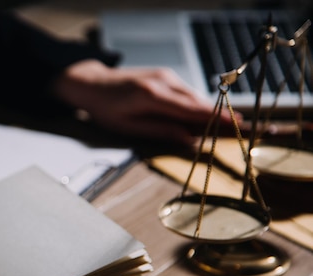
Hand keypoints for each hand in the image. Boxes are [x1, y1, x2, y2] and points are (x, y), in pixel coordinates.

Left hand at [53, 59, 235, 144]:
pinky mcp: (165, 75)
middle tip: (244, 128)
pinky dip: (196, 104)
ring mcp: (165, 76)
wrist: (93, 84)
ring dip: (211, 110)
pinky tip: (206, 115)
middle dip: (221, 115)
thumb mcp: (127, 127)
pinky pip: (186, 92)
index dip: (216, 119)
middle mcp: (163, 82)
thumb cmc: (105, 110)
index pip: (191, 111)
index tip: (237, 126)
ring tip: (231, 124)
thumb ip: (159, 131)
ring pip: (194, 96)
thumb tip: (188, 139)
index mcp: (151, 97)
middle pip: (198, 102)